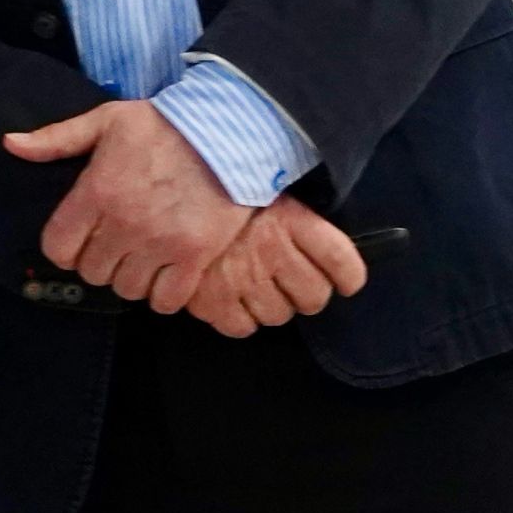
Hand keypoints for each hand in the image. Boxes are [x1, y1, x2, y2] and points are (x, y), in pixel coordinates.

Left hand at [11, 97, 246, 307]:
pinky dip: (164, 294)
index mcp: (97, 192)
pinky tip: (168, 273)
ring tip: (144, 256)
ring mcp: (160, 244)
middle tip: (118, 243)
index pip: (58, 248)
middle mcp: (124, 223)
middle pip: (92, 272)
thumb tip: (10, 145)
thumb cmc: (165, 123)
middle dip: (100, 260)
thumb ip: (57, 139)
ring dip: (132, 277)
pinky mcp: (195, 256)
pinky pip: (165, 300)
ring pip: (126, 289)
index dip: (66, 247)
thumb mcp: (106, 120)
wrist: (231, 128)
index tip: (82, 238)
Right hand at [165, 204, 371, 336]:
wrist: (162, 189)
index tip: (348, 283)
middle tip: (292, 284)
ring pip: (279, 315)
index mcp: (291, 219)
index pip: (340, 259)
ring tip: (257, 288)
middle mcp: (274, 252)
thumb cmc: (214, 186)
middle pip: (314, 297)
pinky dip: (240, 320)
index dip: (349, 277)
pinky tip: (234, 301)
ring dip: (273, 307)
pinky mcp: (213, 300)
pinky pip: (242, 327)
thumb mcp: (261, 184)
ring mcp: (245, 280)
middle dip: (307, 295)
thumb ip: (291, 213)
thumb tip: (316, 241)